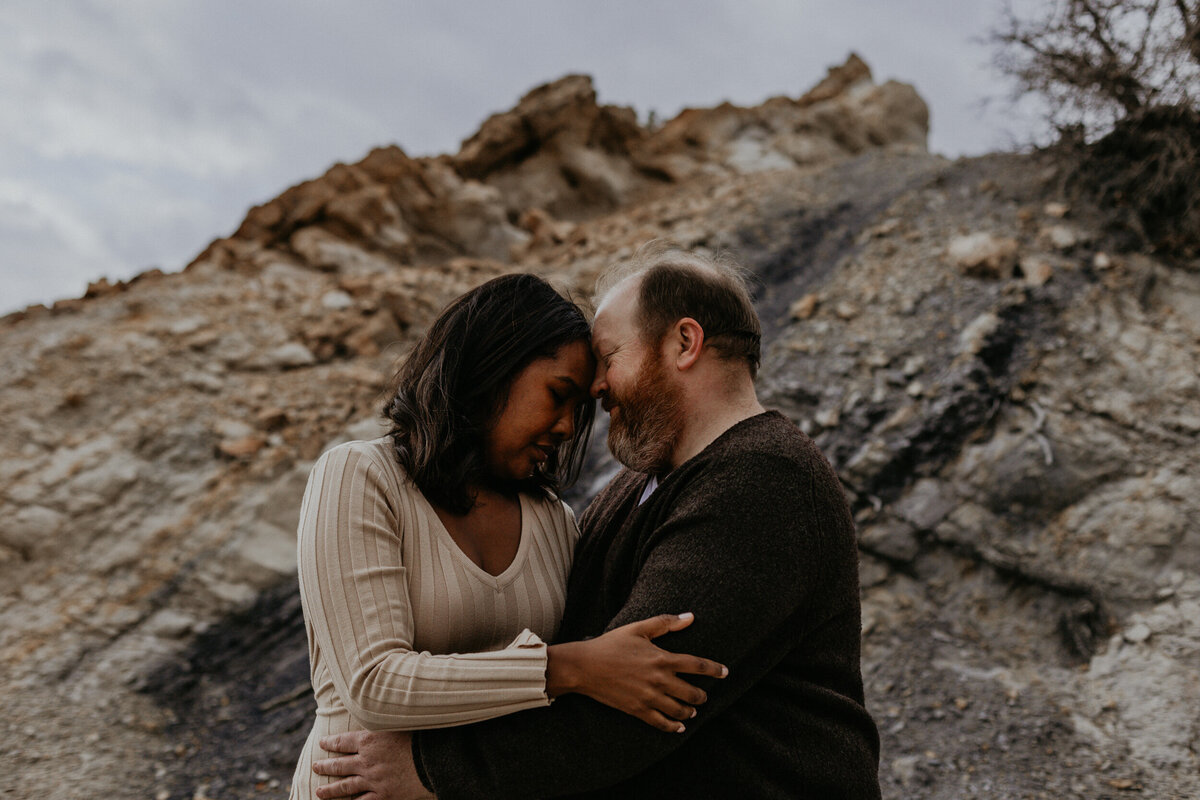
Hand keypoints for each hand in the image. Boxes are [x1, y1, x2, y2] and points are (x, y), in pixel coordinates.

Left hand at [312, 730, 432, 799]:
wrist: (435, 762)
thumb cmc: (421, 738)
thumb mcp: (400, 723)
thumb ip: (386, 721)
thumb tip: (379, 710)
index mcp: (369, 741)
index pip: (343, 741)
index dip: (330, 742)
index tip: (322, 743)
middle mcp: (367, 762)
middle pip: (340, 764)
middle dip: (325, 766)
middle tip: (315, 766)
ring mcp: (373, 781)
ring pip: (345, 786)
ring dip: (330, 790)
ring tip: (319, 792)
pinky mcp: (383, 796)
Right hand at [547, 612, 727, 732]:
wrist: (584, 667)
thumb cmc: (610, 644)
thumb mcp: (638, 629)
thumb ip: (665, 623)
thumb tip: (690, 617)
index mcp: (661, 658)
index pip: (697, 665)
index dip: (714, 670)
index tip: (725, 672)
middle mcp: (659, 680)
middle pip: (691, 692)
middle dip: (701, 696)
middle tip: (704, 696)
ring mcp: (648, 697)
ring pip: (679, 710)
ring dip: (689, 711)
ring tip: (692, 711)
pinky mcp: (637, 710)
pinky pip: (661, 723)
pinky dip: (673, 727)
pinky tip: (678, 727)